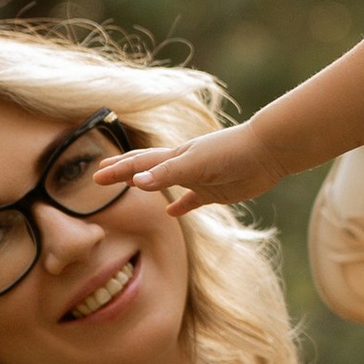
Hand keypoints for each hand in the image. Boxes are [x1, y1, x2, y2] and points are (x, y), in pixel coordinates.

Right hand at [101, 116, 279, 217]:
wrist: (267, 151)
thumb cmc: (231, 153)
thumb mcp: (196, 164)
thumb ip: (166, 174)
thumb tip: (135, 181)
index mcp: (175, 158)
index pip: (138, 164)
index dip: (117, 171)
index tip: (96, 178)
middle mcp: (183, 166)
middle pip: (146, 169)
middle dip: (123, 172)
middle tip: (102, 176)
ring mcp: (198, 178)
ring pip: (166, 183)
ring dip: (147, 185)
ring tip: (131, 187)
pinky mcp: (215, 191)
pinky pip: (191, 200)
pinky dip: (179, 206)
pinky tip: (172, 212)